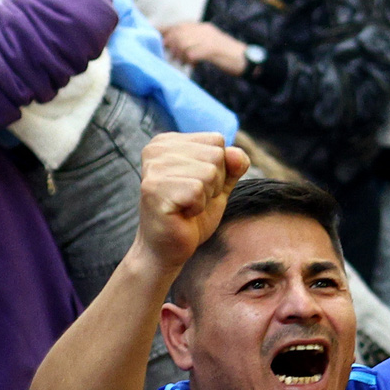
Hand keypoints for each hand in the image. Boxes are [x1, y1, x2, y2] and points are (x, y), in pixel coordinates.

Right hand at [135, 132, 250, 271]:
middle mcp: (156, 149)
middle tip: (192, 200)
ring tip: (187, 206)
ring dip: (206, 196)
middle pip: (215, 155)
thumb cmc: (191, 215)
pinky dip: (197, 207)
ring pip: (209, 172)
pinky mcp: (154, 189)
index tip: (197, 186)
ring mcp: (153, 168)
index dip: (218, 169)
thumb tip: (236, 154)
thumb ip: (232, 165)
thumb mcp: (219, 185)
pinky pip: (198, 190)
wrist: (168, 249)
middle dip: (213, 183)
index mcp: (168, 141)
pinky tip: (182, 214)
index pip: (217, 140)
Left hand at [160, 21, 248, 75]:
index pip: (180, 25)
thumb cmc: (227, 55)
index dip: (166, 30)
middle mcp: (205, 30)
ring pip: (183, 43)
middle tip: (171, 55)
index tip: (155, 34)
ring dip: (179, 54)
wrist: (246, 59)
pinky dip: (188, 60)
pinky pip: (192, 53)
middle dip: (171, 44)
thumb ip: (194, 42)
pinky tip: (191, 64)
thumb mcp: (209, 43)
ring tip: (182, 61)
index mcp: (204, 27)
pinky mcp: (212, 49)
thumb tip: (174, 46)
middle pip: (179, 33)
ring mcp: (209, 39)